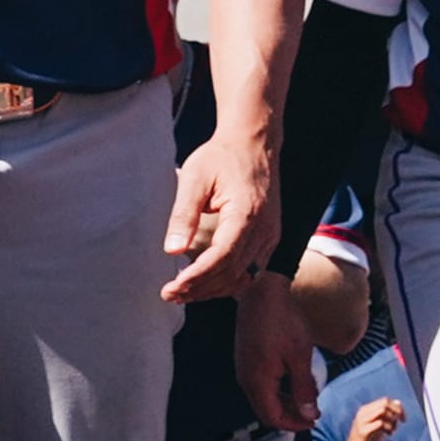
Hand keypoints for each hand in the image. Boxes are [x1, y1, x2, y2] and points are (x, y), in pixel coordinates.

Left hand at [162, 131, 279, 301]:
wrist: (254, 145)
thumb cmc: (221, 157)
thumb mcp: (195, 177)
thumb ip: (183, 214)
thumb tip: (172, 251)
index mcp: (247, 213)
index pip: (222, 257)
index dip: (197, 277)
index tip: (172, 287)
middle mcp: (264, 230)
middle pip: (233, 273)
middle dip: (200, 289)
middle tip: (169, 295)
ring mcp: (270, 236)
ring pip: (244, 277)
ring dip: (213, 290)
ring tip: (182, 293)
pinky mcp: (269, 238)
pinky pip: (251, 270)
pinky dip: (228, 281)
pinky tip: (205, 283)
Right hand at [232, 271, 319, 431]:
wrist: (262, 292)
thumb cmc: (282, 320)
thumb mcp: (300, 356)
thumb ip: (304, 388)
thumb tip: (309, 414)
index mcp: (258, 380)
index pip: (272, 418)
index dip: (294, 424)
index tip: (314, 421)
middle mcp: (246, 378)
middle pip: (266, 410)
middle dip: (290, 415)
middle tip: (313, 411)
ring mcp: (244, 367)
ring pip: (263, 397)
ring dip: (285, 402)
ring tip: (307, 395)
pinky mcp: (246, 358)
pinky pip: (260, 383)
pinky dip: (277, 389)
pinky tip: (294, 379)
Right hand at [338, 396, 404, 440]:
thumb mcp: (379, 427)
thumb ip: (387, 416)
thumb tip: (398, 403)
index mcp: (366, 410)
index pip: (385, 400)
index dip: (397, 407)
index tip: (403, 418)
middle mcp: (362, 413)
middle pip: (384, 403)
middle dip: (397, 411)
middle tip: (402, 422)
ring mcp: (362, 421)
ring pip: (382, 411)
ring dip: (392, 420)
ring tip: (392, 430)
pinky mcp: (363, 431)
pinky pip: (379, 423)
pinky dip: (388, 427)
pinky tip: (389, 434)